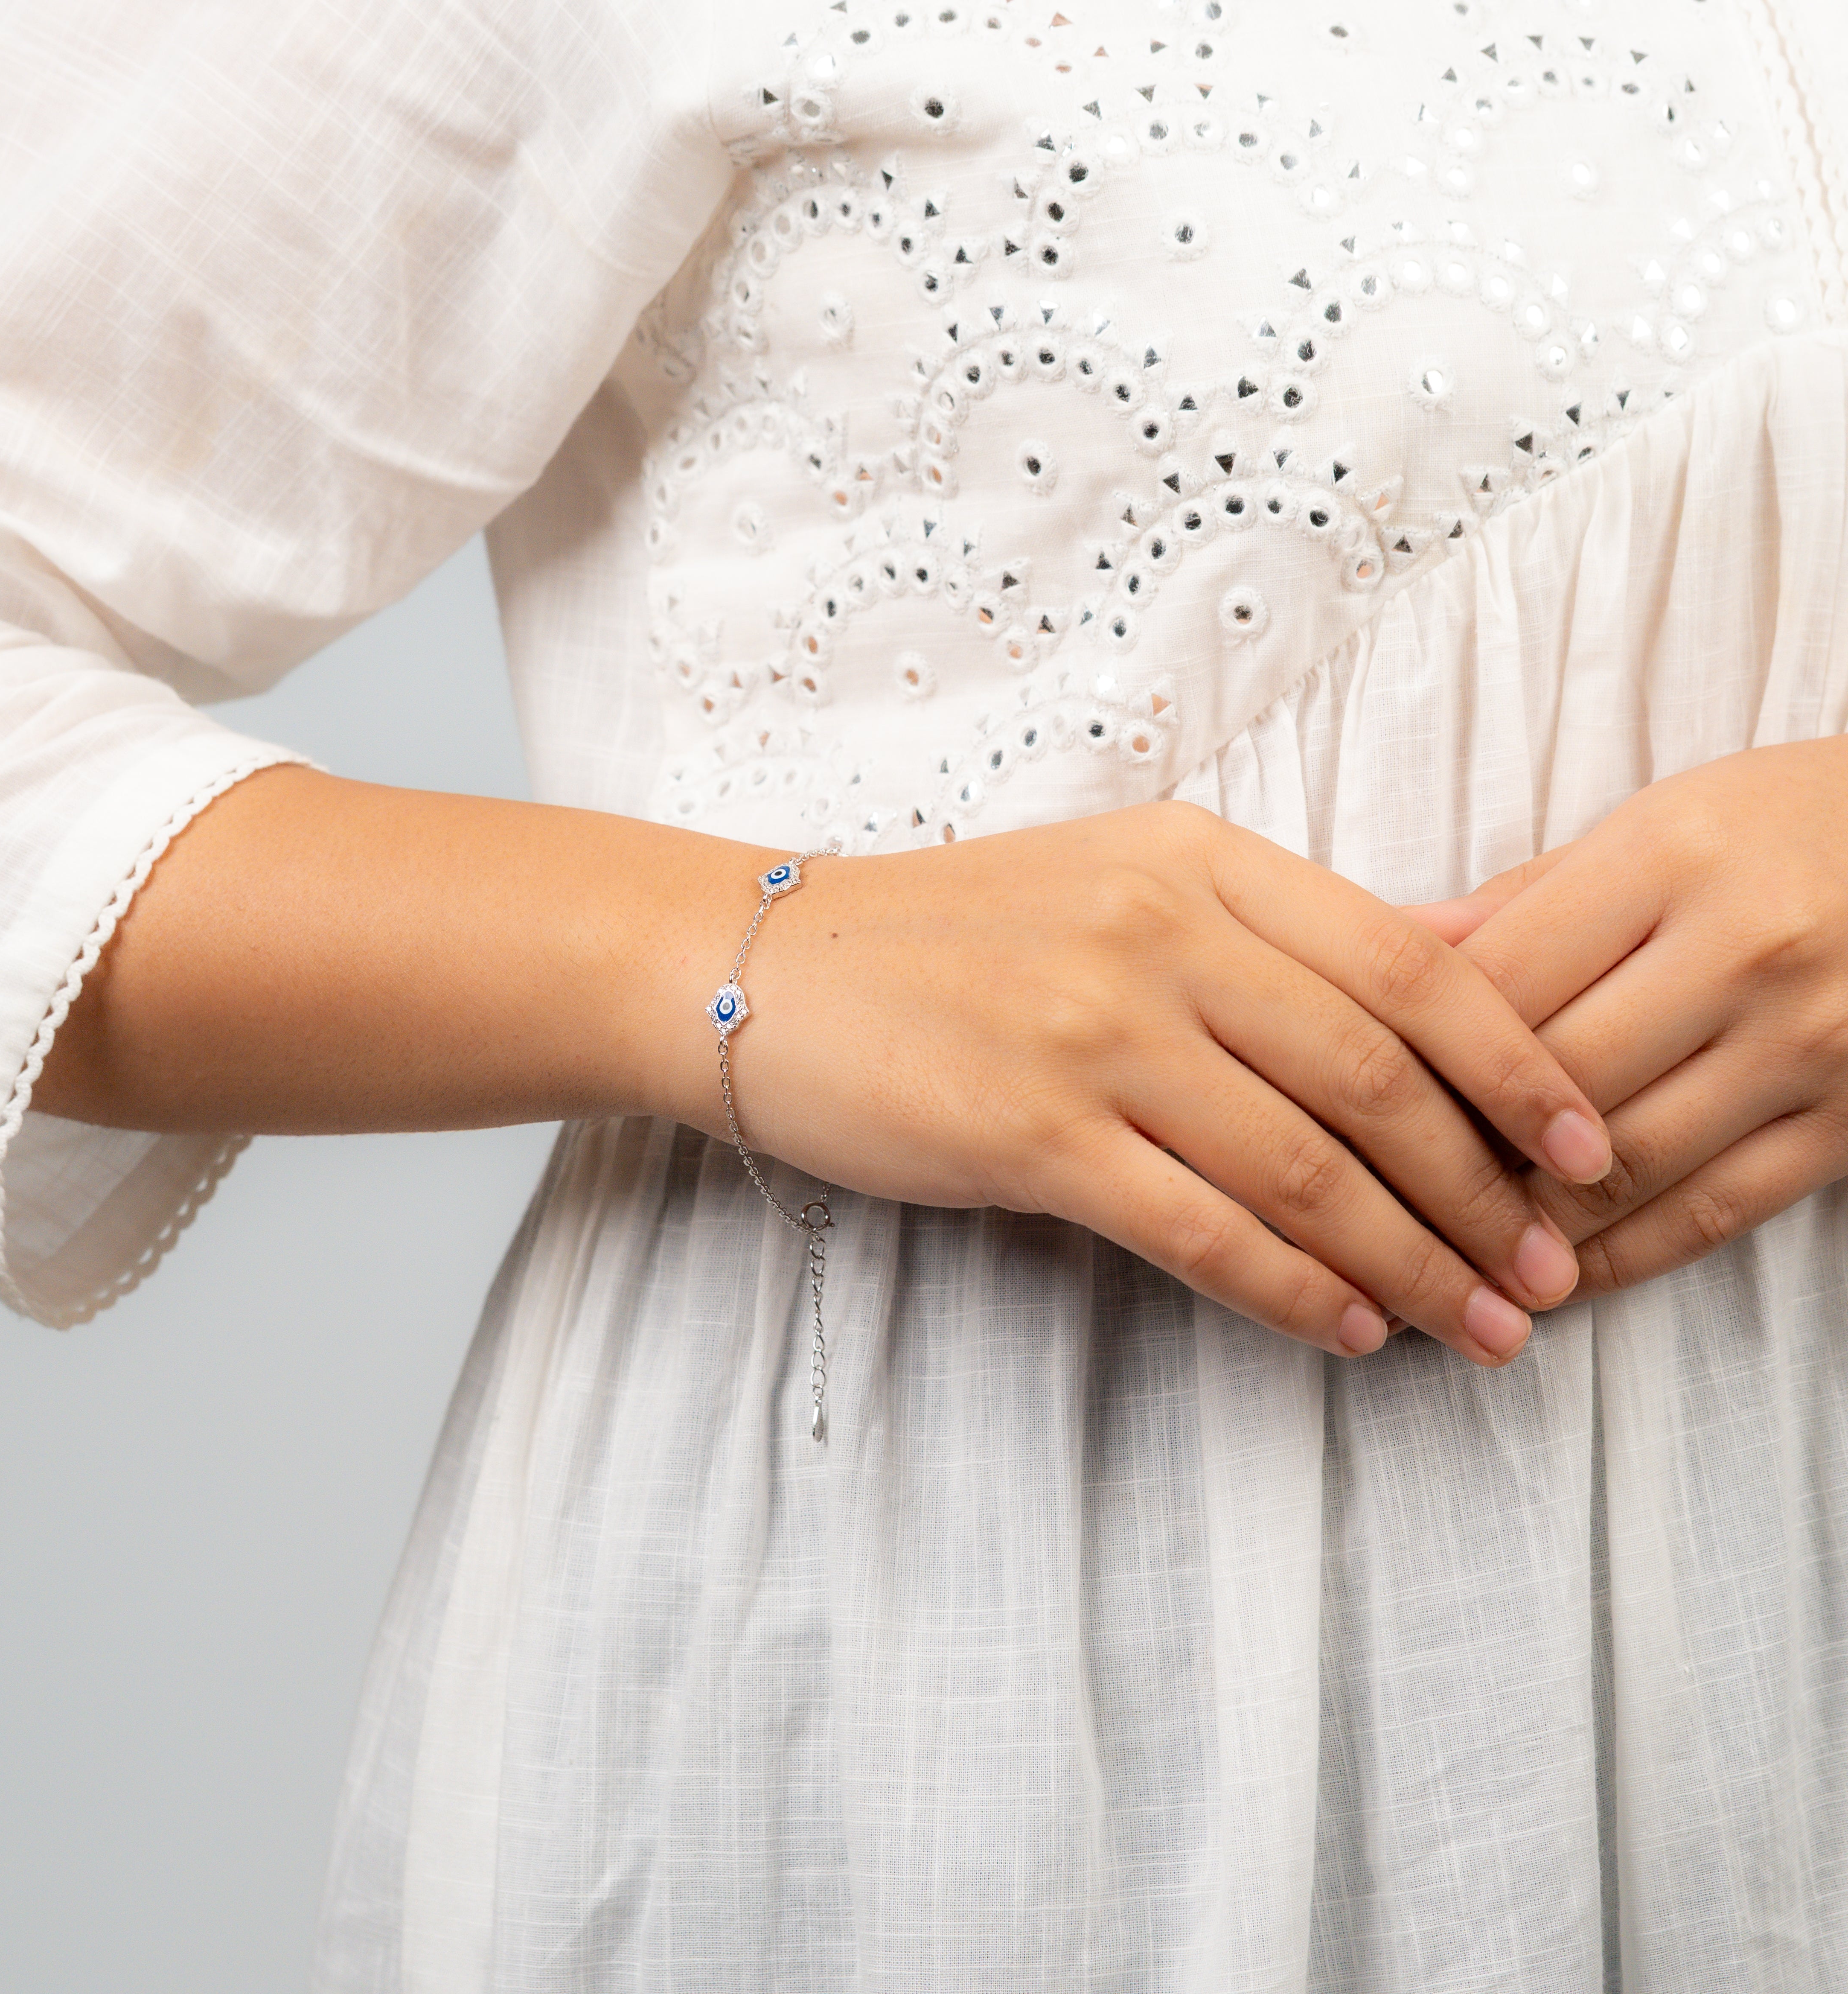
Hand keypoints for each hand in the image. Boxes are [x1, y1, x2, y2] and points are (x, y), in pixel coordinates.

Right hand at [705, 801, 1611, 1365]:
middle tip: (1547, 1271)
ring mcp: (1090, 1029)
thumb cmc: (953, 935)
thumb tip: (1456, 958)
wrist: (766, 964)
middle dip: (1483, 1189)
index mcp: (1196, 861)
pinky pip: (1197, 1226)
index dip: (1518, 1063)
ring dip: (1410, 1258)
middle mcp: (1158, 932)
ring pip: (1302, 1162)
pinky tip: (1350, 1329)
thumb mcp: (1122, 882)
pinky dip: (1291, 1288)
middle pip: (1376, 1073)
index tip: (1586, 1147)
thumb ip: (1281, 929)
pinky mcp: (1025, 1130)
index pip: (1409, 962)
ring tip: (1477, 1325)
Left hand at [1405, 740, 1847, 1294]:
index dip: (1410, 1052)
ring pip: (1624, 1166)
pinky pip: (1713, 1214)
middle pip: (1552, 1080)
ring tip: (1438, 1259)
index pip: (1500, 978)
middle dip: (1451, 1154)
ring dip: (1522, 1227)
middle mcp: (1746, 950)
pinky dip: (1619, 1259)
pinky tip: (1550, 1280)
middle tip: (1366, 1203)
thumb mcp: (1653, 827)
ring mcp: (1812, 1045)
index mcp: (1672, 859)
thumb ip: (1518, 903)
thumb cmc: (1783, 827)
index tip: (1344, 1101)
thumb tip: (1384, 947)